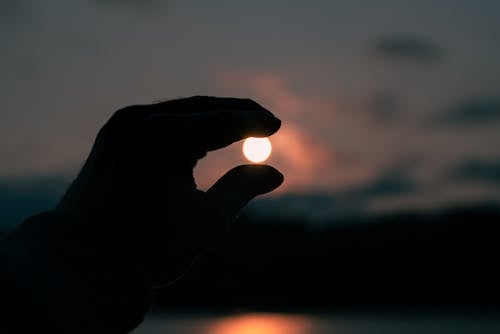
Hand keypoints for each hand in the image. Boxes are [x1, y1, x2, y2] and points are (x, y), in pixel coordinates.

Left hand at [56, 96, 282, 286]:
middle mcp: (142, 122)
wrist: (82, 266)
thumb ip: (242, 189)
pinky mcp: (111, 137)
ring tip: (236, 124)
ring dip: (209, 115)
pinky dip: (182, 123)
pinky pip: (155, 120)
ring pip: (178, 111)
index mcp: (169, 138)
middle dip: (235, 111)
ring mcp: (122, 126)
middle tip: (262, 117)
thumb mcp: (206, 222)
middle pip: (202, 107)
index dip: (253, 121)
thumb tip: (275, 174)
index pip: (224, 120)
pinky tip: (198, 133)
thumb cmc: (150, 248)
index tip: (275, 124)